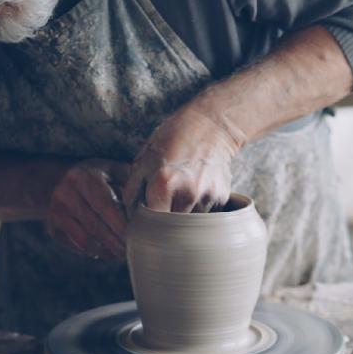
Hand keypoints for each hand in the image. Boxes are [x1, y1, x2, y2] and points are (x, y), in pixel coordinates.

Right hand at [47, 159, 130, 258]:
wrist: (59, 180)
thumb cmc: (98, 176)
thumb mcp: (114, 171)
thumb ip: (131, 184)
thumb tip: (151, 206)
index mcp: (84, 176)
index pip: (106, 205)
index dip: (122, 224)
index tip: (139, 236)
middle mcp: (65, 192)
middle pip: (95, 226)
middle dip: (117, 242)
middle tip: (134, 250)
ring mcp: (56, 211)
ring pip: (85, 240)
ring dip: (106, 251)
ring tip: (122, 253)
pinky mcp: (52, 227)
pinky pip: (76, 246)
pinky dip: (94, 252)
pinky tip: (107, 251)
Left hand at [123, 105, 242, 213]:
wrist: (210, 126)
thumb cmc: (171, 140)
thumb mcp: (143, 159)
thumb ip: (133, 191)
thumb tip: (130, 217)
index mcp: (163, 184)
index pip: (152, 223)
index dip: (147, 223)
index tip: (145, 219)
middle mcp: (187, 194)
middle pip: (171, 227)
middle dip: (164, 221)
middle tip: (162, 205)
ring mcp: (208, 197)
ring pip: (190, 223)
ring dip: (182, 215)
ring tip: (180, 192)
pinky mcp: (222, 197)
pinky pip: (205, 214)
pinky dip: (197, 208)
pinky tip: (195, 188)